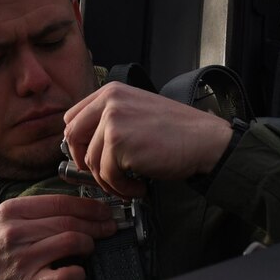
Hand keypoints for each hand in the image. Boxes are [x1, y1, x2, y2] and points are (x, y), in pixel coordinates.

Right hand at [0, 193, 117, 279]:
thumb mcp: (0, 221)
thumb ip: (31, 213)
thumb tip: (70, 208)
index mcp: (12, 212)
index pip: (60, 202)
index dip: (88, 206)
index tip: (102, 211)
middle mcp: (16, 231)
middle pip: (69, 221)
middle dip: (96, 224)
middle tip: (107, 228)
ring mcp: (22, 257)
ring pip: (71, 241)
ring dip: (88, 244)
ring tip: (89, 248)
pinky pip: (64, 275)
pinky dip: (78, 274)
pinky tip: (78, 272)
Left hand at [61, 83, 234, 199]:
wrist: (206, 140)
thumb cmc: (178, 130)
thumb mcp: (138, 110)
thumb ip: (110, 120)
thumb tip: (84, 144)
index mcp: (111, 92)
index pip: (73, 117)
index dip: (77, 142)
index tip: (88, 156)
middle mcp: (109, 103)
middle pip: (73, 139)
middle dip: (85, 163)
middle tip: (104, 174)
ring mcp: (113, 122)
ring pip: (91, 162)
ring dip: (109, 181)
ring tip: (129, 184)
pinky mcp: (120, 144)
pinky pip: (107, 176)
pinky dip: (122, 188)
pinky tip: (138, 186)